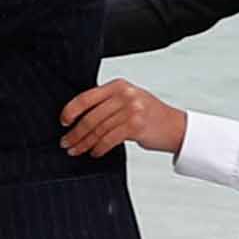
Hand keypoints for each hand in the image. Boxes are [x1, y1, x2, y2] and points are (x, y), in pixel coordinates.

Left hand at [60, 78, 186, 158]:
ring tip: (76, 150)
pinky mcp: (136, 126)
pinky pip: (109, 139)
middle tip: (66, 143)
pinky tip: (94, 152)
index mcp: (118, 85)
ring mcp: (131, 109)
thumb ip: (107, 102)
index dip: (70, 111)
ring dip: (84, 143)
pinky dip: (99, 148)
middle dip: (75, 133)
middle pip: (90, 117)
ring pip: (98, 130)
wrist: (176, 127)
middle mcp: (125, 95)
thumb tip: (77, 117)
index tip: (62, 122)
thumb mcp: (129, 100)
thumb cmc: (149, 116)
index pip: (86, 97)